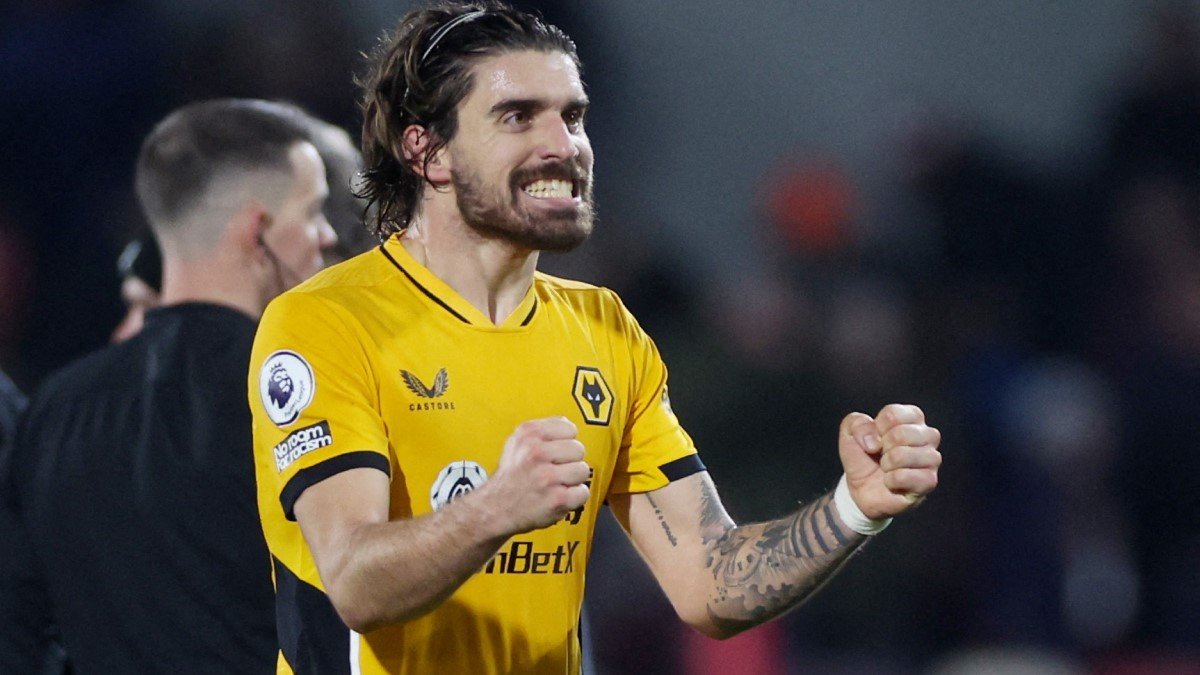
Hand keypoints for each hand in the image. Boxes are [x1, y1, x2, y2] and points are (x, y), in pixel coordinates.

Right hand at [479, 417, 590, 535]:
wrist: (494, 509)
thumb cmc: (511, 477)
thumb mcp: (516, 443)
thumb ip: (542, 431)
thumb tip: (568, 424)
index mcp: (528, 434)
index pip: (569, 428)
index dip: (565, 442)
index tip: (554, 453)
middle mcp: (536, 453)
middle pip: (579, 449)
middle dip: (569, 461)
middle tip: (554, 471)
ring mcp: (547, 477)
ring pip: (583, 470)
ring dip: (573, 480)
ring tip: (556, 484)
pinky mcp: (557, 499)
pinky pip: (583, 492)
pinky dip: (574, 498)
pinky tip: (559, 497)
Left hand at [838, 404, 940, 519]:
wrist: (863, 488)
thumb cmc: (863, 456)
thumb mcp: (850, 432)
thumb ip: (857, 423)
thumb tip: (875, 441)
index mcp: (912, 417)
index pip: (893, 414)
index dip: (876, 428)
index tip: (875, 437)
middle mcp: (928, 435)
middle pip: (901, 434)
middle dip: (882, 447)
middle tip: (881, 455)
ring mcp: (931, 459)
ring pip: (904, 455)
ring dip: (886, 464)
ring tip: (886, 467)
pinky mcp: (929, 481)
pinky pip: (904, 477)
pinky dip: (890, 480)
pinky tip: (891, 481)